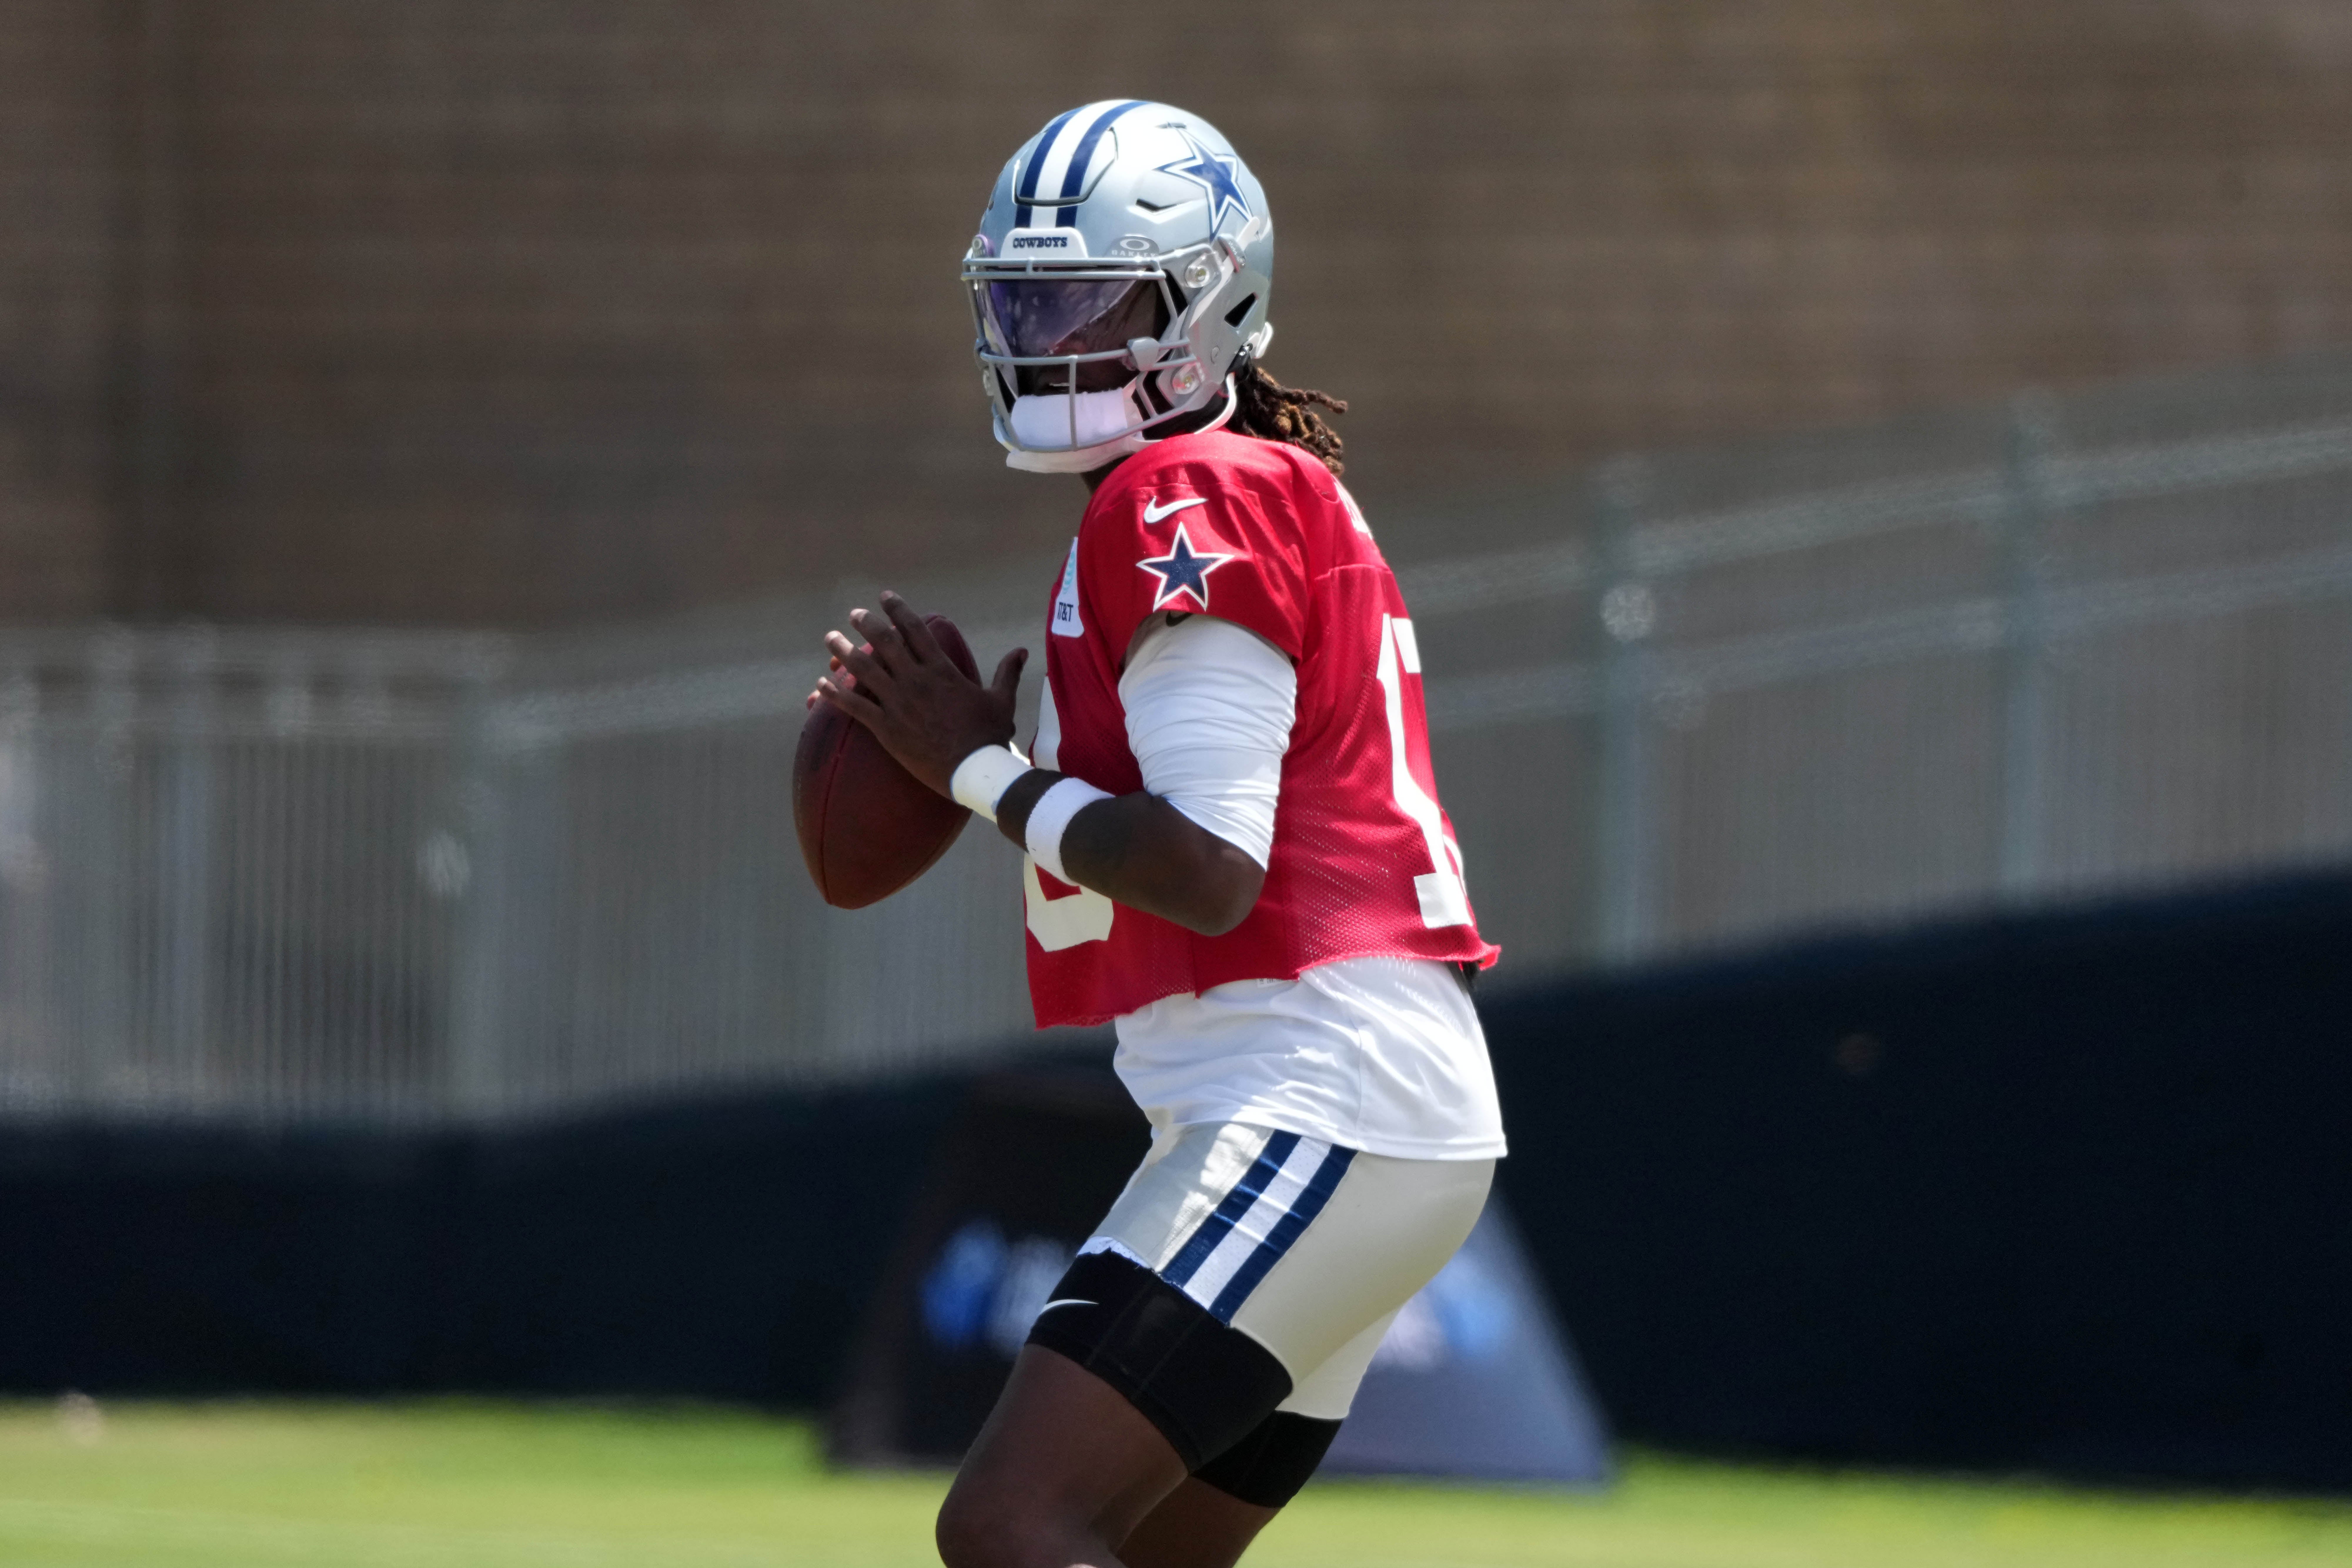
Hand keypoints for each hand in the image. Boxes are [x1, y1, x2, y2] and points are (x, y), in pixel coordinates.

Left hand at [812, 591, 1027, 798]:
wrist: (974, 770)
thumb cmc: (989, 736)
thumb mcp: (1002, 701)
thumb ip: (1007, 672)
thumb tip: (1022, 650)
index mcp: (941, 670)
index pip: (915, 630)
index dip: (898, 609)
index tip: (885, 596)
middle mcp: (916, 680)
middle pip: (885, 642)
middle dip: (866, 624)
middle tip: (854, 614)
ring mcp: (898, 704)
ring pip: (863, 669)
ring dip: (843, 652)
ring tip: (830, 639)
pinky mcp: (886, 728)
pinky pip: (854, 707)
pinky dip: (835, 693)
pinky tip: (821, 684)